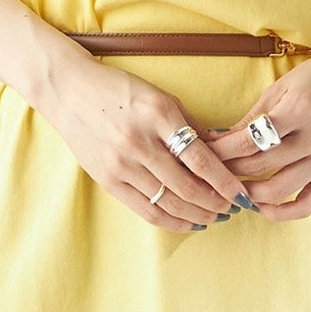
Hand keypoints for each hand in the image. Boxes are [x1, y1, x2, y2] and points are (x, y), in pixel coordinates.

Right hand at [40, 47, 248, 232]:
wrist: (68, 90)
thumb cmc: (119, 89)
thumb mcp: (160, 97)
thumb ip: (189, 125)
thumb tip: (221, 151)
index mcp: (159, 115)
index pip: (201, 158)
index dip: (225, 181)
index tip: (242, 193)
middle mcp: (140, 142)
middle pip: (187, 186)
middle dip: (216, 202)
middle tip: (233, 208)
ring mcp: (121, 163)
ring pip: (168, 202)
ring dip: (197, 214)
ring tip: (215, 217)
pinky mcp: (107, 179)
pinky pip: (144, 209)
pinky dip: (170, 220)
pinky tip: (188, 222)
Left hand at [205, 50, 310, 220]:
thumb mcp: (284, 86)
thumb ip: (254, 116)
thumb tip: (221, 139)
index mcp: (301, 109)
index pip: (251, 139)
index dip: (222, 149)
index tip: (203, 151)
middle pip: (261, 165)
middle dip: (228, 170)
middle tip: (208, 170)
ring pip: (279, 189)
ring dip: (248, 193)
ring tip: (229, 187)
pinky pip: (307, 203)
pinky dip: (282, 212)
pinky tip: (261, 209)